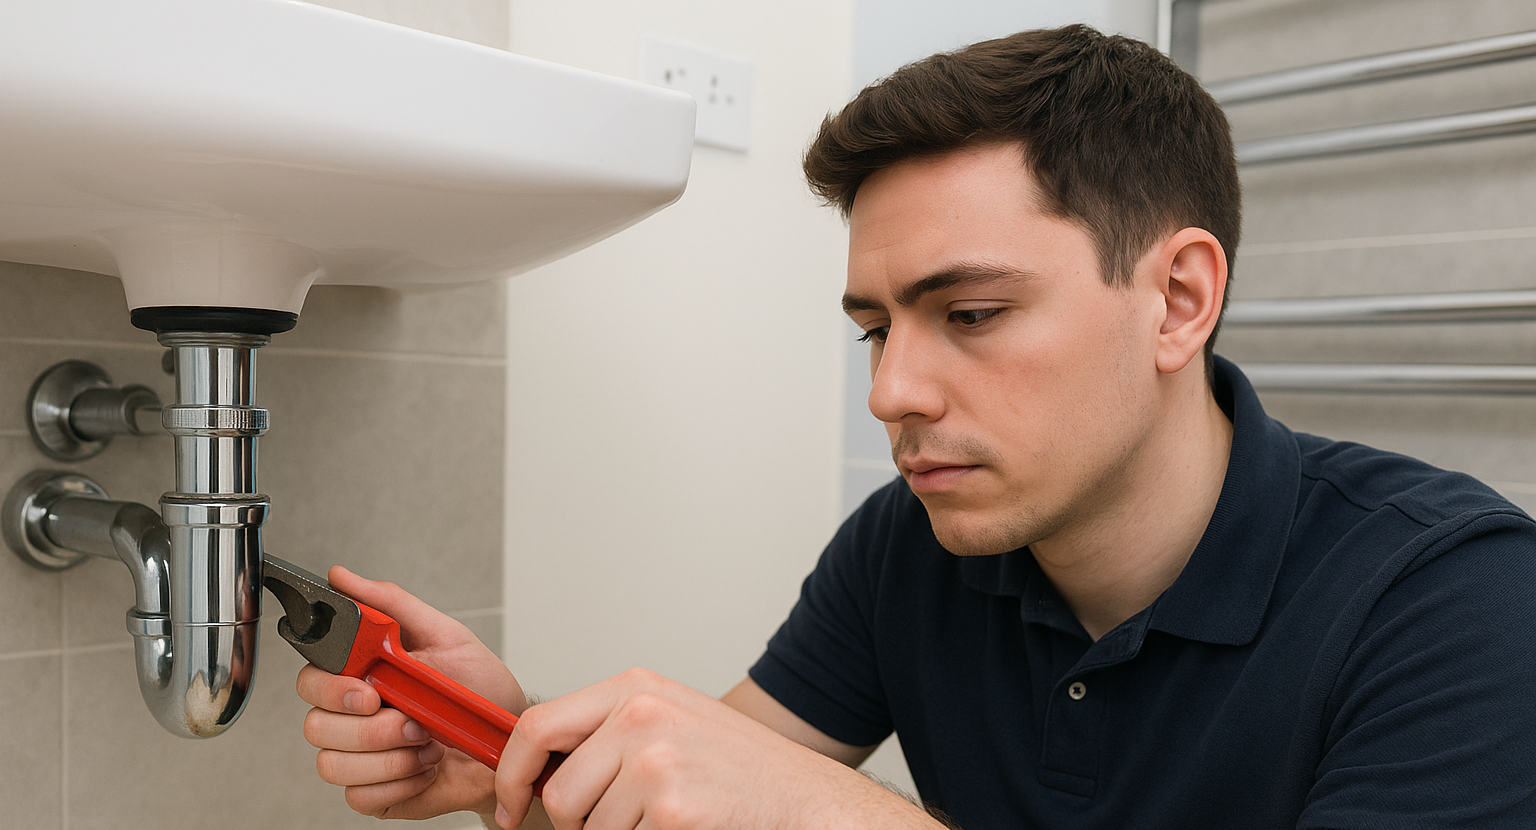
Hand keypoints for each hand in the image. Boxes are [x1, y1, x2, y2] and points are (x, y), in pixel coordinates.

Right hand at [296, 566, 526, 822]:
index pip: (312, 679)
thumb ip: (391, 604)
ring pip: (332, 764)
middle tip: (413, 721)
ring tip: (428, 743)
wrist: (511, 742)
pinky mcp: (377, 793)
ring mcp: (362, 757)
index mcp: (362, 676)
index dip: (331, 689)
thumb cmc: (480, 689)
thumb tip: (342, 577)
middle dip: (369, 728)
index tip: (370, 692)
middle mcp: (354, 717)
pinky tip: (425, 767)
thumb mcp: (445, 635)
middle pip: (315, 726)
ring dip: (388, 756)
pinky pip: (359, 795)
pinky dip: (397, 783)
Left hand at [493, 668, 938, 829]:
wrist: (810, 802)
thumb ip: (608, 732)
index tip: (511, 806)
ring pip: (587, 829)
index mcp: (635, 688)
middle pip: (559, 792)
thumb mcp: (672, 724)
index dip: (512, 775)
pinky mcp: (672, 808)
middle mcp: (640, 715)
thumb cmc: (744, 770)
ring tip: (667, 821)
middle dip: (578, 824)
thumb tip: (537, 770)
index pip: (537, 726)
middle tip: (623, 825)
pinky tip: (688, 829)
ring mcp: (655, 760)